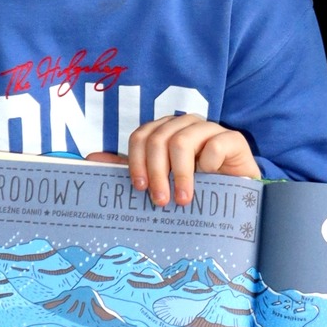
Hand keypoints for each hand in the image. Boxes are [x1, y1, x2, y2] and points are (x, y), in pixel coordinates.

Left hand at [111, 116, 260, 206]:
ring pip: (184, 140)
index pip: (142, 135)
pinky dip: (209, 165)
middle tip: (160, 201)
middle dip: (157, 172)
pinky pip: (215, 145)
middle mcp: (186, 125)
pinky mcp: (233, 139)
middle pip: (160, 138)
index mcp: (166, 131)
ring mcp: (211, 129)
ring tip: (183, 200)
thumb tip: (90, 159)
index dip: (136, 161)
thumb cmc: (195, 188)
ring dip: (180, 173)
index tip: (140, 188)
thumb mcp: (161, 181)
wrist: (235, 198)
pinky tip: (211, 181)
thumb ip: (131, 169)